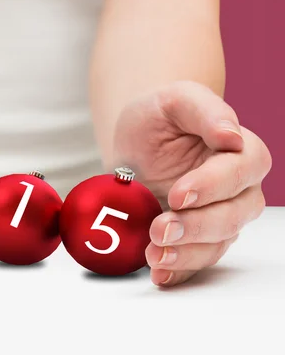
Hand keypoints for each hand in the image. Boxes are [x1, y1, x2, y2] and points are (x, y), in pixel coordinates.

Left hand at [112, 81, 271, 286]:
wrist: (133, 143)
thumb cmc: (157, 117)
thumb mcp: (174, 100)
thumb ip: (204, 110)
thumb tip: (232, 136)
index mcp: (239, 152)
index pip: (240, 172)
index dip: (213, 186)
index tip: (179, 194)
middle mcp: (237, 190)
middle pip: (233, 215)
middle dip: (197, 226)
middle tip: (160, 229)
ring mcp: (217, 217)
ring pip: (217, 243)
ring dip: (186, 254)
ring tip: (154, 254)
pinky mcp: (195, 238)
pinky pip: (196, 260)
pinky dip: (178, 271)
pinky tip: (159, 273)